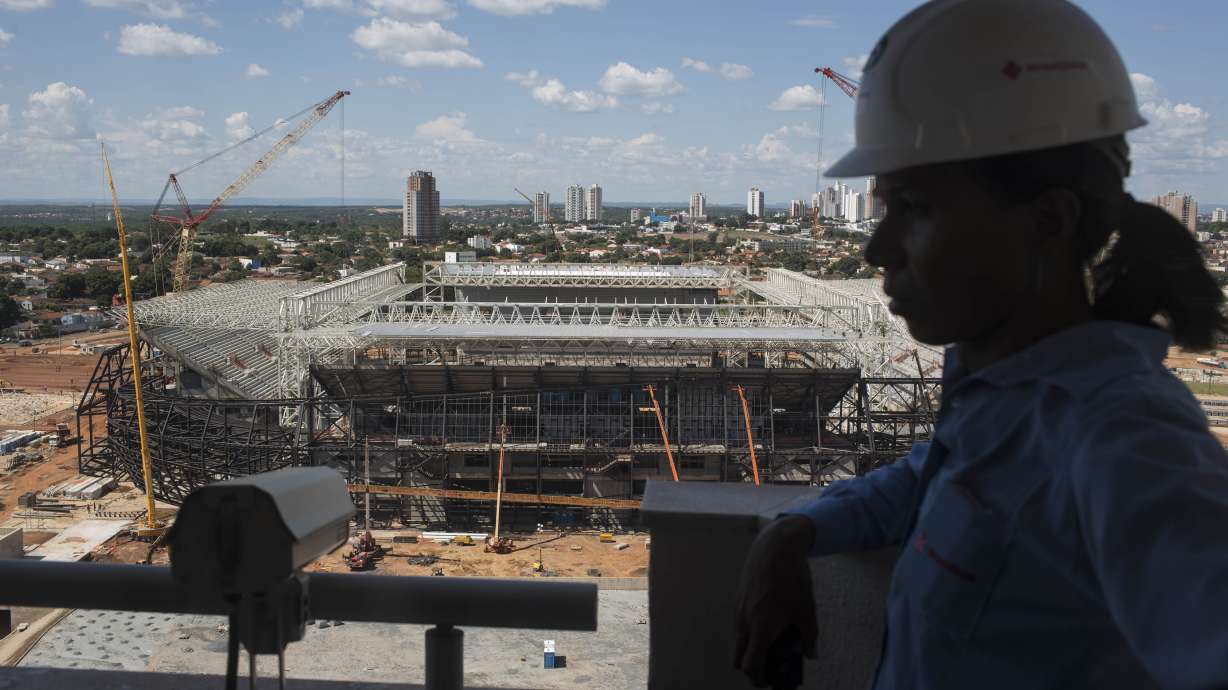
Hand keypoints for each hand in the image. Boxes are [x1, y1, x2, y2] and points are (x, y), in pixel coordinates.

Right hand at [734, 515, 818, 687]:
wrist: (775, 547)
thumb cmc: (793, 578)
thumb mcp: (807, 609)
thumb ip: (809, 636)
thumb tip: (811, 654)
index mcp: (762, 627)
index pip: (751, 664)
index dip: (758, 679)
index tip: (768, 683)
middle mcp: (745, 621)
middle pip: (738, 658)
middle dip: (751, 668)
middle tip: (767, 669)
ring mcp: (738, 609)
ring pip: (738, 640)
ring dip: (750, 649)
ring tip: (771, 644)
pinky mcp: (737, 599)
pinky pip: (739, 624)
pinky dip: (749, 632)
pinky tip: (767, 622)